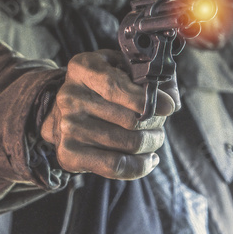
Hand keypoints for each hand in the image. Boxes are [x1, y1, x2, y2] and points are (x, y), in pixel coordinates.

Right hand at [40, 49, 177, 179]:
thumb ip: (148, 74)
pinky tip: (149, 159)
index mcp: (82, 69)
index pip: (116, 87)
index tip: (169, 106)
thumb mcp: (119, 67)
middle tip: (160, 122)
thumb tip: (171, 96)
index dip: (147, 99)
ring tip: (155, 137)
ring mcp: (68, 128)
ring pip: (129, 143)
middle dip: (156, 122)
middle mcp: (70, 97)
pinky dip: (140, 166)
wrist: (60, 112)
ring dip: (152, 142)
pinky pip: (117, 166)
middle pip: (130, 119)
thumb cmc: (99, 87)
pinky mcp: (69, 154)